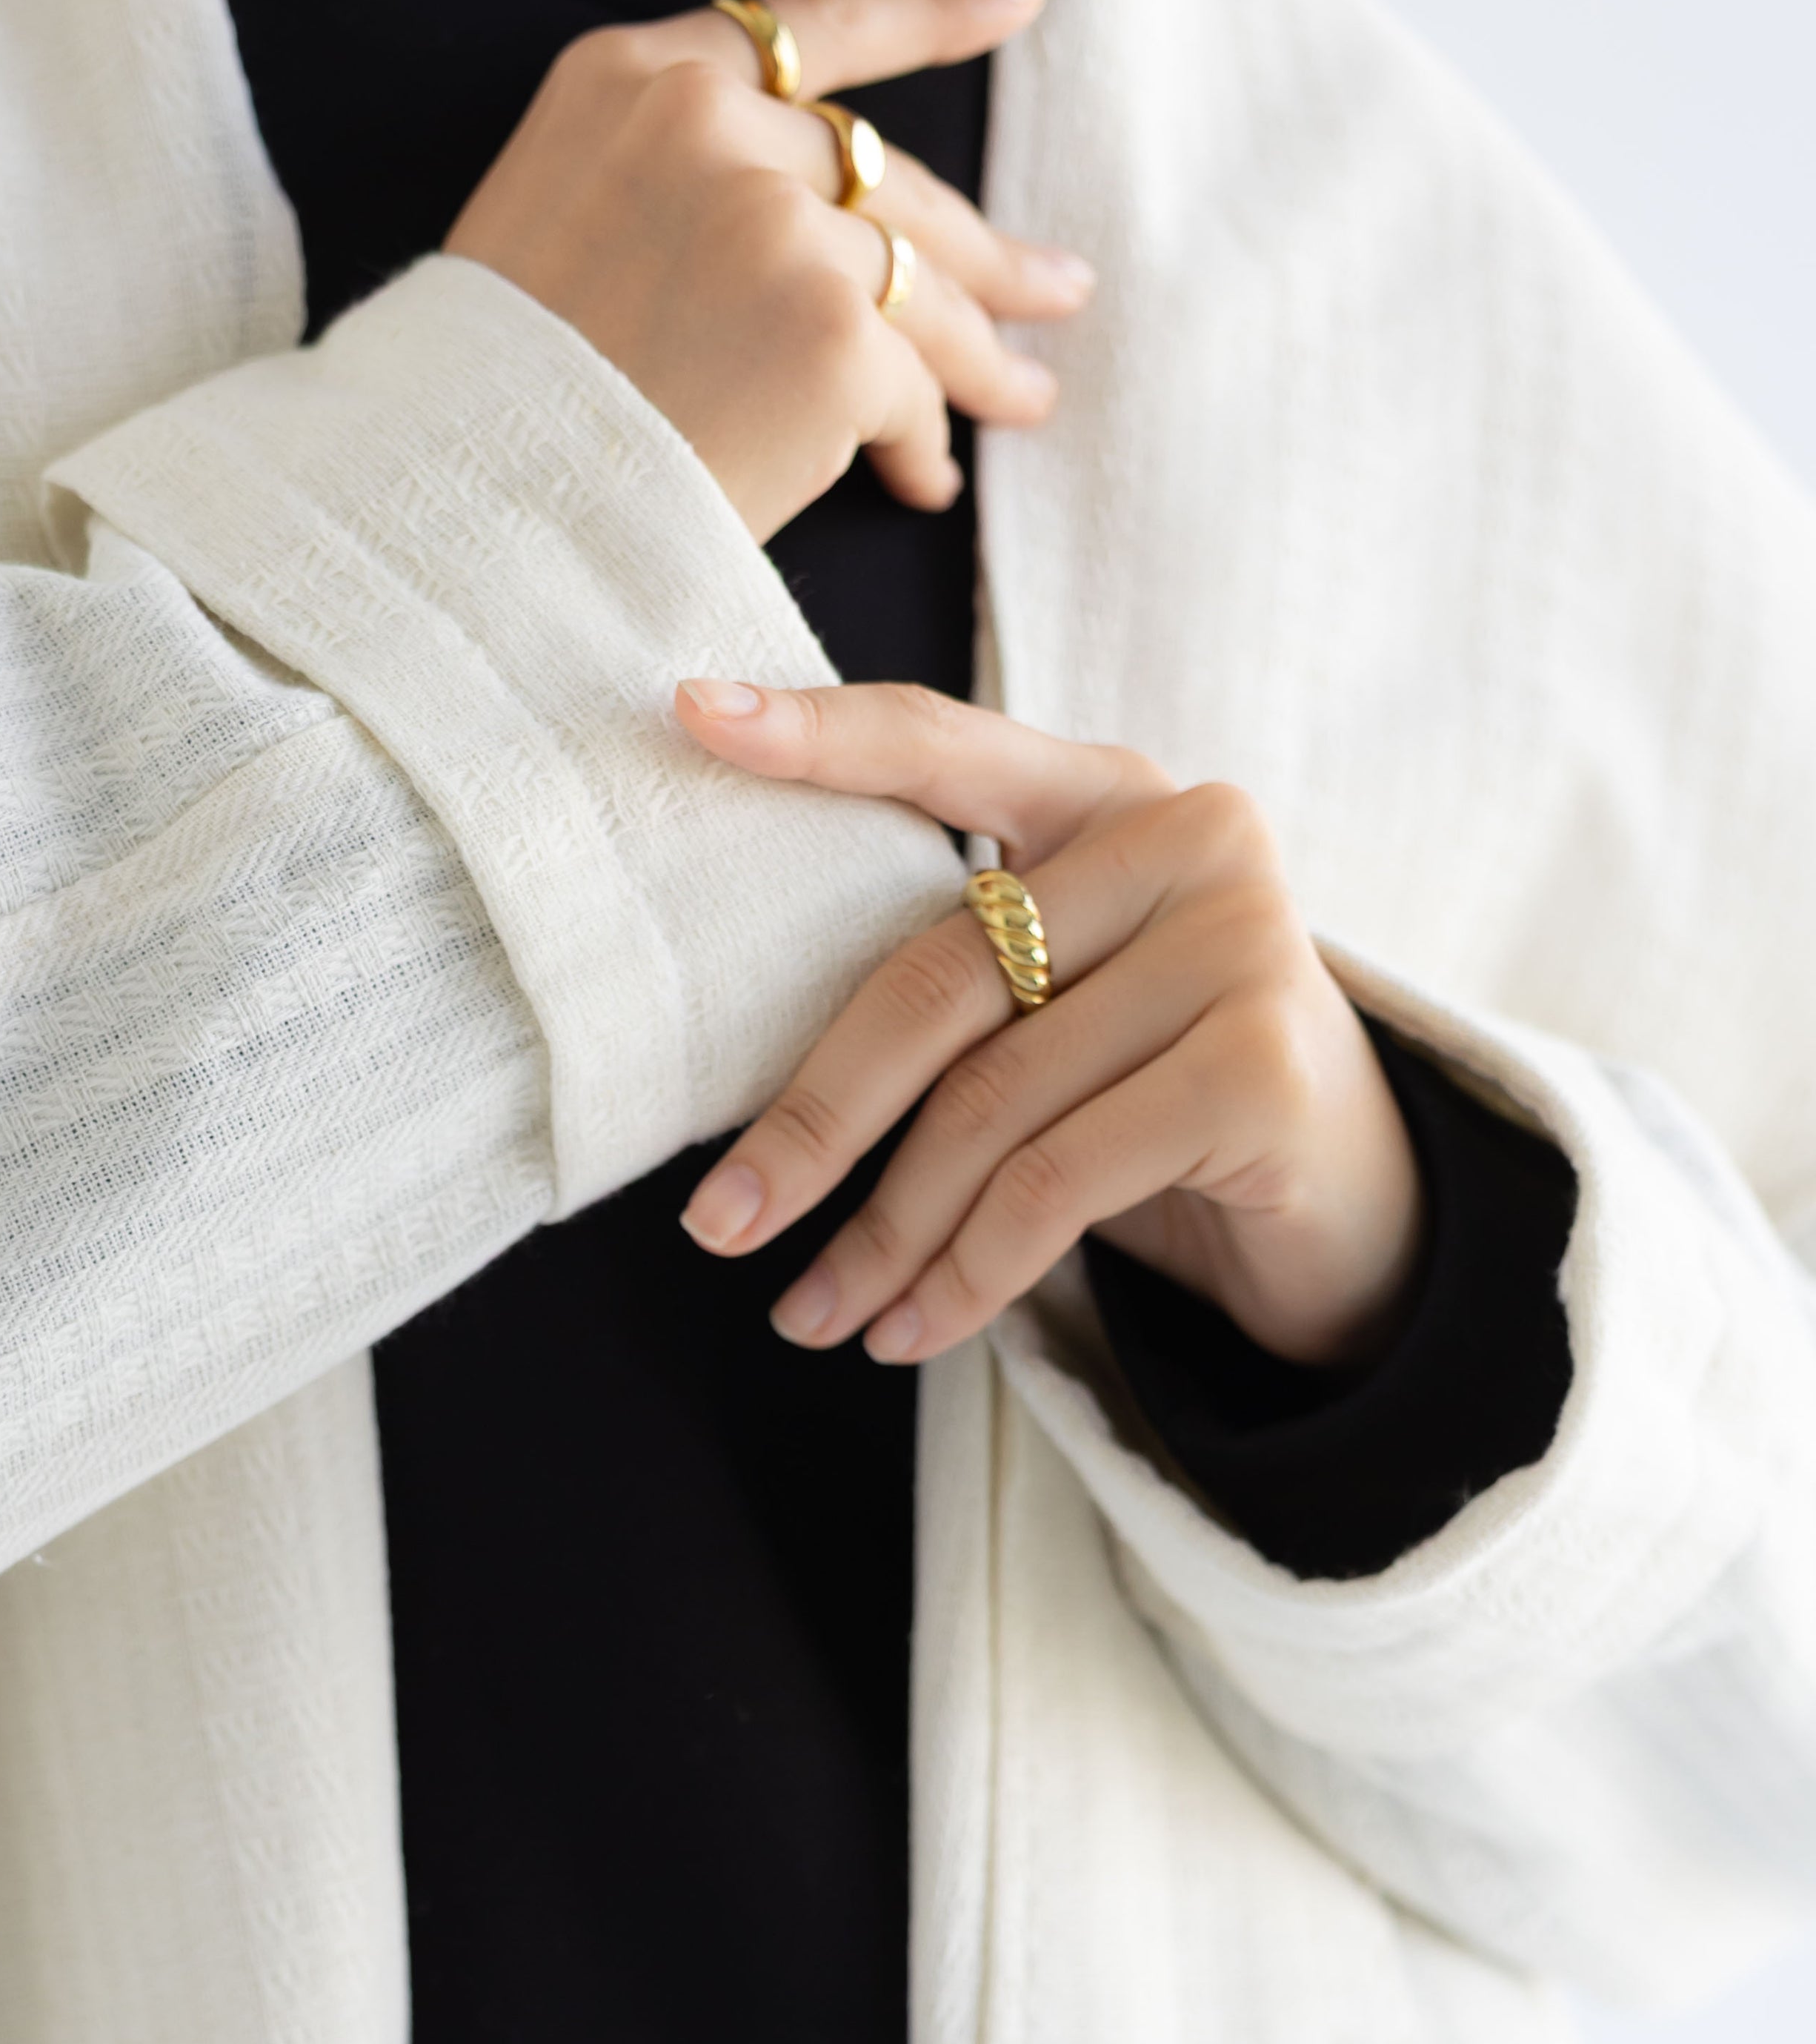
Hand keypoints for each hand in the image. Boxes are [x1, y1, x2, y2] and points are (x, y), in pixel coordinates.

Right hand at [444, 0, 1092, 539]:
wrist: (464, 500)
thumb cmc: (504, 393)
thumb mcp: (560, 217)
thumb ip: (681, 174)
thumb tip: (846, 216)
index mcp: (634, 75)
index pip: (809, 24)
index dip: (929, 15)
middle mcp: (709, 120)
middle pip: (884, 178)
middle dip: (980, 249)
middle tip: (1053, 292)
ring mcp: (776, 217)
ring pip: (916, 284)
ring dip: (978, 356)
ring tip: (1027, 400)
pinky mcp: (829, 325)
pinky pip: (907, 382)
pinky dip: (917, 439)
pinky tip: (921, 481)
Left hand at [670, 684, 1427, 1370]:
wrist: (1353, 1211)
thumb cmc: (1157, 1101)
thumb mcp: (1051, 1019)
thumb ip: (953, 985)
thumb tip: (749, 1107)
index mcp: (1108, 794)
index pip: (942, 746)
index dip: (820, 736)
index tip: (690, 715)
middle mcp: (1188, 836)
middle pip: (936, 981)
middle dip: (814, 1125)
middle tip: (718, 1227)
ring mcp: (1239, 942)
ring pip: (988, 1107)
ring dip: (884, 1237)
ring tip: (815, 1317)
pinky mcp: (1258, 1064)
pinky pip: (1055, 1182)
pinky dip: (966, 1273)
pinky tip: (913, 1328)